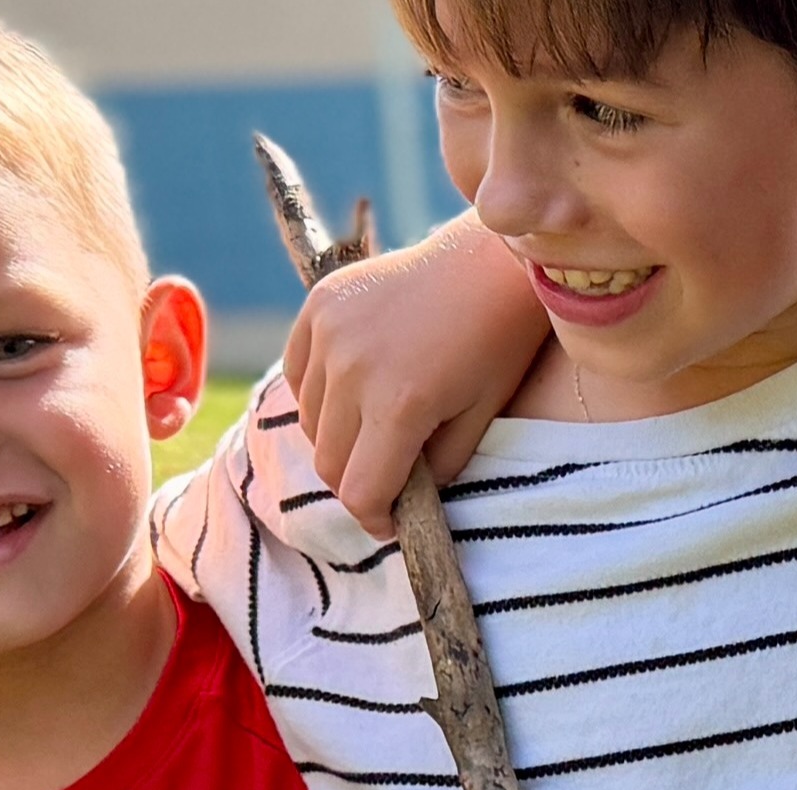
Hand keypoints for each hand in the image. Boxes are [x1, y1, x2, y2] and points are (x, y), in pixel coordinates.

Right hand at [286, 217, 554, 538]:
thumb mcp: (481, 416)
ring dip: (337, 438)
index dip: (376, 518)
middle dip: (358, 483)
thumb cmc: (498, 342)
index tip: (391, 522)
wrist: (488, 260)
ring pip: (310, 421)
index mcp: (400, 404)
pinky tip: (353, 389)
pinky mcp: (319, 305)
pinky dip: (318, 393)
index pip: (361, 491)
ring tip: (376, 428)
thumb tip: (402, 499)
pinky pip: (298, 372)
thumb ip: (438, 468)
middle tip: (386, 480)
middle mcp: (353, 370)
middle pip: (329, 461)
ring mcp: (329, 333)